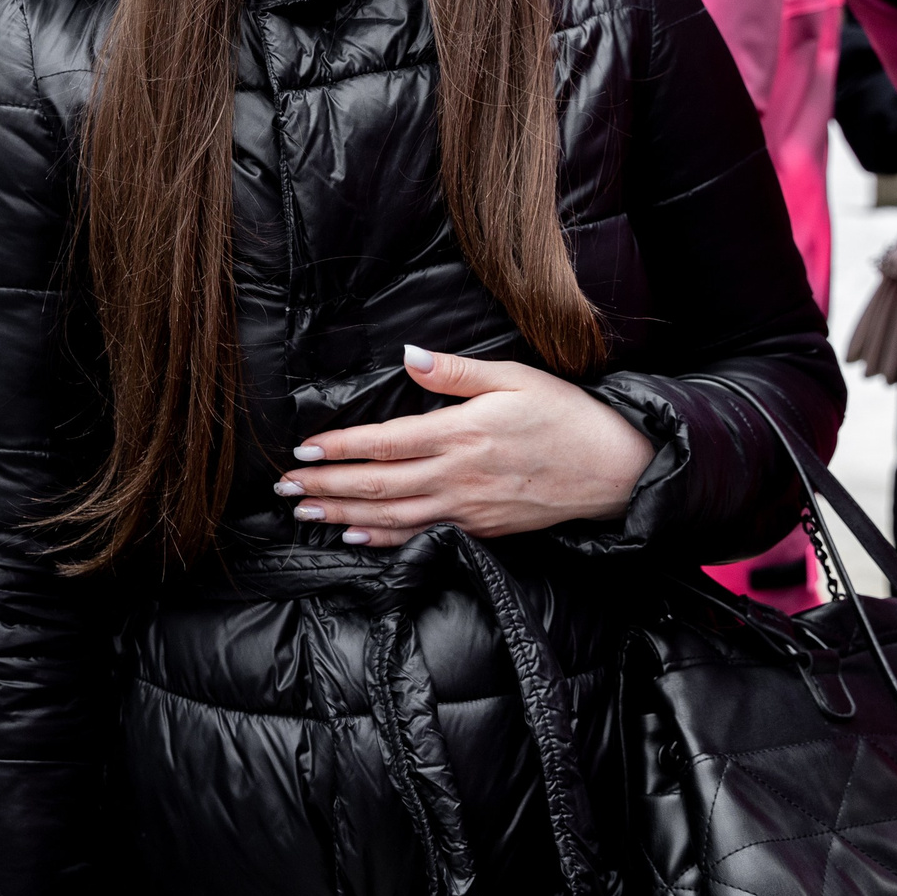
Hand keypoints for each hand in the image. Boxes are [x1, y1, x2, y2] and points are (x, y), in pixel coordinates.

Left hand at [274, 346, 654, 547]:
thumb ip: (457, 372)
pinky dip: (382, 539)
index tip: (304, 451)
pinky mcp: (479, 530)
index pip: (384, 444)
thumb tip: (410, 356)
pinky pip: (420, 537)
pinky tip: (355, 536)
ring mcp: (467, 508)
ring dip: (343, 515)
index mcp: (461, 433)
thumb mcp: (514, 377)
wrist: (611, 468)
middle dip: (325, 487)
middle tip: (284, 488)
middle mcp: (457, 476)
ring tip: (305, 512)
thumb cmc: (564, 415)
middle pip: (377, 485)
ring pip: (391, 517)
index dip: (339, 449)